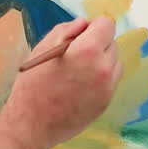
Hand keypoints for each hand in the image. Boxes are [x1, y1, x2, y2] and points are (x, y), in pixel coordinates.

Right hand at [0, 17, 121, 148]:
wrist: (32, 123)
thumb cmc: (32, 82)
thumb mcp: (43, 47)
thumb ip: (66, 30)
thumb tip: (84, 24)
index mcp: (88, 50)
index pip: (107, 25)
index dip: (93, 26)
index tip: (81, 35)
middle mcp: (104, 68)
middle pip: (113, 43)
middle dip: (98, 43)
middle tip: (76, 54)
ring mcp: (108, 87)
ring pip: (115, 63)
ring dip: (102, 61)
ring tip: (79, 71)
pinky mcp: (107, 102)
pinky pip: (111, 81)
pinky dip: (100, 78)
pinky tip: (80, 85)